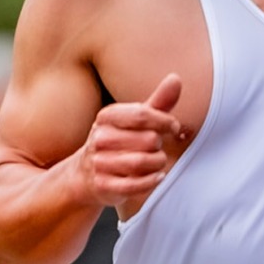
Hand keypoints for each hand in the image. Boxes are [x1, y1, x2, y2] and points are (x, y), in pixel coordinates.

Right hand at [79, 75, 191, 215]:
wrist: (87, 175)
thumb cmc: (119, 142)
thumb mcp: (136, 120)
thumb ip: (158, 102)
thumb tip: (176, 78)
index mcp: (107, 117)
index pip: (142, 114)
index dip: (164, 121)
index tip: (174, 127)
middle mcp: (100, 138)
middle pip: (147, 140)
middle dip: (159, 145)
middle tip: (155, 148)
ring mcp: (99, 162)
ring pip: (142, 162)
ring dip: (158, 163)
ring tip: (157, 162)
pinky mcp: (102, 185)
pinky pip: (134, 185)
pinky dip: (151, 181)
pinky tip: (157, 176)